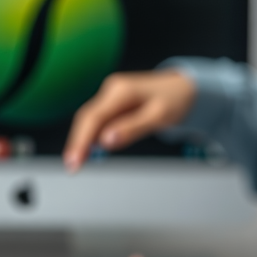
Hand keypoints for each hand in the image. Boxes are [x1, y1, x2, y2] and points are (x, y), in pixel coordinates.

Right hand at [63, 70, 195, 171]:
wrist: (184, 88)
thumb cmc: (174, 99)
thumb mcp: (158, 116)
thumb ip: (131, 128)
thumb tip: (106, 142)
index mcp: (121, 91)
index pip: (93, 118)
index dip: (80, 140)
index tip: (75, 160)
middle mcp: (112, 91)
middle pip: (87, 118)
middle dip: (77, 143)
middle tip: (72, 167)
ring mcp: (111, 97)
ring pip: (90, 120)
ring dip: (82, 141)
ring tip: (77, 163)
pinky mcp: (114, 104)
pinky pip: (99, 121)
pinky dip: (92, 137)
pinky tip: (89, 151)